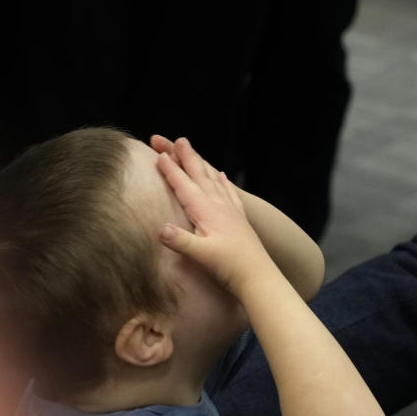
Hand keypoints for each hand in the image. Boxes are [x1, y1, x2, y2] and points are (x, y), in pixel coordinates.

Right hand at [155, 137, 271, 294]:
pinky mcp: (239, 218)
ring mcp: (230, 210)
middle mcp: (219, 206)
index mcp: (207, 211)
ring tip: (194, 152)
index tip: (158, 154)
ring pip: (213, 180)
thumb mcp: (201, 256)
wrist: (258, 276)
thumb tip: (160, 228)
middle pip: (200, 176)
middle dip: (187, 157)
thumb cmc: (228, 267)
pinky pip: (229, 192)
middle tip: (178, 139)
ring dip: (202, 165)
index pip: (184, 186)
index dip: (171, 170)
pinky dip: (224, 181)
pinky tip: (222, 175)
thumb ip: (181, 241)